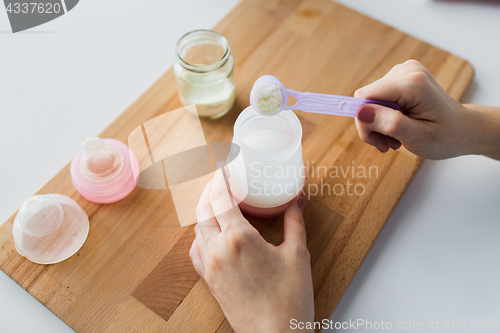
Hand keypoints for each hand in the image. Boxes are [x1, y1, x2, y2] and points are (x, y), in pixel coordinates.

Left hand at [190, 167, 313, 332]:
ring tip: (216, 201)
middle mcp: (217, 249)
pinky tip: (210, 233)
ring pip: (197, 228)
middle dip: (210, 190)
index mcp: (239, 238)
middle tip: (220, 179)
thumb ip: (294, 223)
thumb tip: (296, 202)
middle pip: (204, 209)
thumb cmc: (288, 299)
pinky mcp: (208, 280)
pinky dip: (200, 233)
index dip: (220, 179)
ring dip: (204, 209)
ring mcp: (209, 266)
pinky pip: (196, 249)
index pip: (221, 198)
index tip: (223, 166)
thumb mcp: (297, 255)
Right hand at [354, 59, 474, 159]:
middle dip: (371, 125)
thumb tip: (361, 112)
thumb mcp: (417, 137)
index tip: (379, 141)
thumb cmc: (445, 136)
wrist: (462, 130)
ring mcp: (403, 71)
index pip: (365, 97)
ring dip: (377, 123)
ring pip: (368, 100)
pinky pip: (376, 98)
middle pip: (365, 99)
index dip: (365, 121)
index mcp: (413, 83)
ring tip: (396, 136)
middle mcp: (406, 70)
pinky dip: (382, 116)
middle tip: (389, 144)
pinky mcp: (399, 76)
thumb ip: (389, 123)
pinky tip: (397, 126)